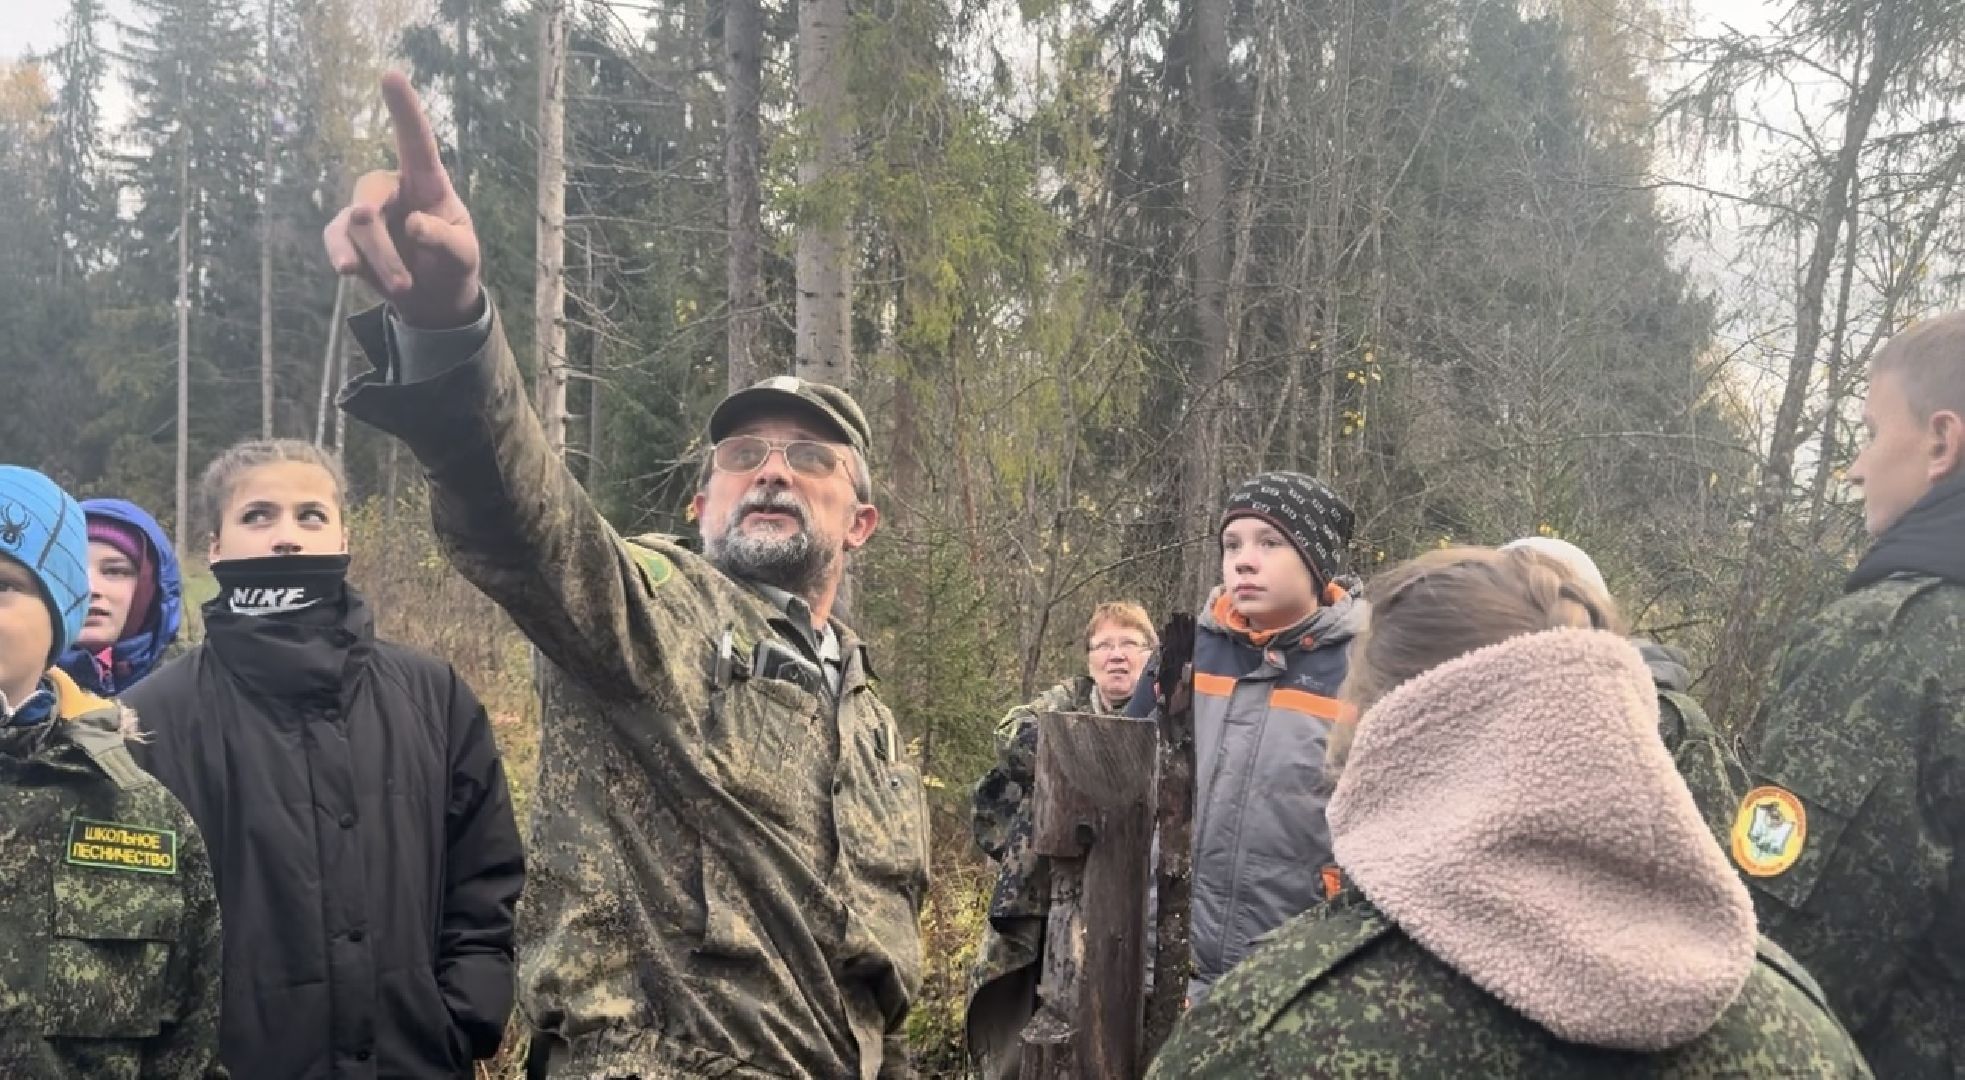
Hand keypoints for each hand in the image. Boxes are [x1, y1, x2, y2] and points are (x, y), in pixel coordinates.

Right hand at [323, 72, 481, 328]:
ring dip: (376, 260)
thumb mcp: (463, 255)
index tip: (391, 75)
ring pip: (355, 224)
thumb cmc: (454, 264)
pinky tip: (347, 272)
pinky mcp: (348, 234)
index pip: (416, 141)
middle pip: (370, 195)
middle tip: (405, 282)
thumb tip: (411, 225)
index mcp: (428, 182)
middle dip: (383, 243)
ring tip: (402, 288)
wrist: (434, 296)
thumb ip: (444, 240)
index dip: (404, 109)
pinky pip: (335, 237)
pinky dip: (342, 255)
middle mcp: (394, 187)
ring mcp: (368, 209)